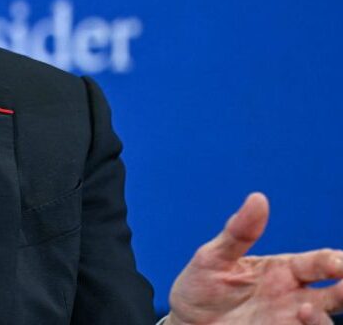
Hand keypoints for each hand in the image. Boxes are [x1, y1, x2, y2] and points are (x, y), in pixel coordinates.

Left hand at [168, 192, 342, 324]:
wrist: (183, 322)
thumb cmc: (200, 286)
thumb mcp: (214, 257)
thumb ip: (238, 232)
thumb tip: (258, 198)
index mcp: (283, 270)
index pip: (319, 263)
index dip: (333, 262)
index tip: (337, 262)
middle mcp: (292, 297)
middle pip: (335, 294)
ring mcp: (287, 321)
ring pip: (324, 320)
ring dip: (323, 318)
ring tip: (306, 309)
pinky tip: (299, 319)